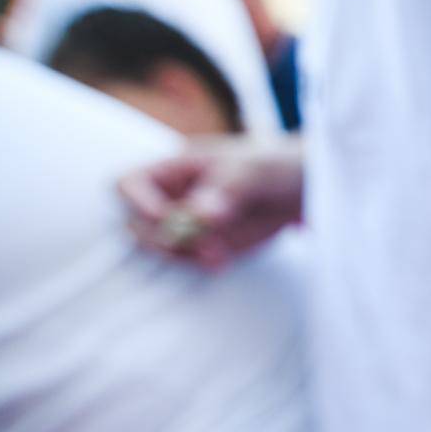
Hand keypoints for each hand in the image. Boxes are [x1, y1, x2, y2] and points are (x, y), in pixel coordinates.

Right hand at [116, 143, 303, 268]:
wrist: (302, 191)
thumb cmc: (274, 166)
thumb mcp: (254, 171)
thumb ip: (226, 189)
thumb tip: (201, 213)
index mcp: (176, 168)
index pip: (129, 184)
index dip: (137, 203)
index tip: (166, 217)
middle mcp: (173, 196)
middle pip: (136, 223)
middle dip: (163, 239)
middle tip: (200, 243)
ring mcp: (187, 223)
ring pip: (159, 247)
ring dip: (182, 255)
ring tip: (217, 254)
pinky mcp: (205, 245)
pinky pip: (185, 261)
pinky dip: (198, 265)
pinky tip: (222, 262)